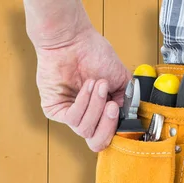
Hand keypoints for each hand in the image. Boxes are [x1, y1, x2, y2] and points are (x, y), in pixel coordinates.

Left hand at [33, 28, 130, 151]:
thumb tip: (128, 119)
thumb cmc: (93, 54)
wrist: (73, 40)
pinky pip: (72, 118)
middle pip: (96, 142)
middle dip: (107, 126)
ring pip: (85, 130)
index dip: (117, 131)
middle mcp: (86, 116)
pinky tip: (87, 87)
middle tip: (112, 106)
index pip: (108, 137)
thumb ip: (127, 101)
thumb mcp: (119, 80)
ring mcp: (70, 115)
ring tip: (98, 85)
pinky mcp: (55, 110)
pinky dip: (83, 103)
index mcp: (101, 113)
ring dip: (95, 106)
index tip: (124, 117)